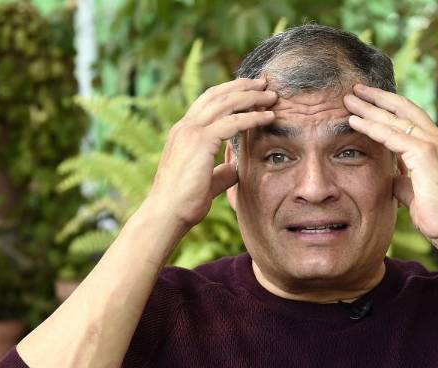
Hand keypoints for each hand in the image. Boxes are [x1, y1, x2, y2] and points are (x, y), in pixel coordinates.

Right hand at [144, 78, 276, 229]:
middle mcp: (185, 127)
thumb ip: (220, 171)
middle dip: (243, 86)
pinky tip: (268, 116)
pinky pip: (232, 122)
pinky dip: (253, 116)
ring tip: (271, 95)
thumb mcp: (206, 182)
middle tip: (264, 83)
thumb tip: (235, 168)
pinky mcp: (200, 141)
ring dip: (252, 97)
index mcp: (183, 133)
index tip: (251, 91)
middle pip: (217, 95)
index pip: (208, 102)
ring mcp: (190, 132)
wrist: (166, 214)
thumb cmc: (183, 203)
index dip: (230, 93)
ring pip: (226, 103)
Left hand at [344, 84, 437, 249]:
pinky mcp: (424, 153)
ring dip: (369, 108)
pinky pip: (391, 135)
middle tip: (354, 89)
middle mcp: (436, 138)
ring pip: (394, 119)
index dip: (387, 105)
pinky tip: (354, 121)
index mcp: (436, 144)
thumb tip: (391, 176)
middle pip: (401, 108)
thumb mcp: (414, 190)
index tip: (367, 99)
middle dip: (376, 97)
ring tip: (348, 99)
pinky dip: (371, 126)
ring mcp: (432, 143)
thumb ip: (403, 178)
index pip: (409, 115)